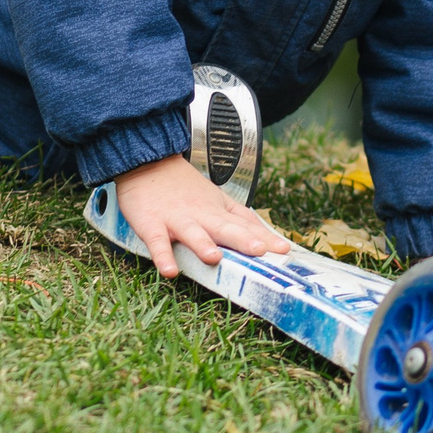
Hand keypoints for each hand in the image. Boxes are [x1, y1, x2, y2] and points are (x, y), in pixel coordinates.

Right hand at [115, 154, 291, 277]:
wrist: (148, 162)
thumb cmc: (183, 188)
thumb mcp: (217, 200)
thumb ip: (240, 219)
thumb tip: (267, 237)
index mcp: (218, 211)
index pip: (245, 226)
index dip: (265, 238)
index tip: (284, 251)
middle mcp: (201, 216)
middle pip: (224, 228)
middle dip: (242, 240)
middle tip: (260, 251)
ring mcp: (176, 220)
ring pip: (192, 233)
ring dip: (203, 245)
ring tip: (215, 258)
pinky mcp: (152, 225)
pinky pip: (157, 243)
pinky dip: (163, 256)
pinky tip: (170, 271)